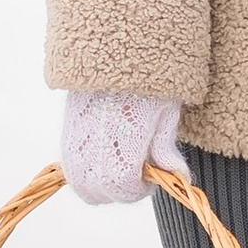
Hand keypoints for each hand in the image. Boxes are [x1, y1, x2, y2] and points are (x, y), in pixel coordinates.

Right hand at [60, 92, 187, 205]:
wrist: (113, 54)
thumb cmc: (147, 82)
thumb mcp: (165, 114)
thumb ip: (166, 150)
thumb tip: (181, 178)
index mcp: (122, 151)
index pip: (126, 191)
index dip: (141, 188)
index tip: (150, 175)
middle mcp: (93, 152)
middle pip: (101, 193)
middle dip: (120, 189)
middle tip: (135, 170)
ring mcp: (75, 144)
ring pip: (82, 185)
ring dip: (100, 184)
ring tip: (118, 162)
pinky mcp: (66, 134)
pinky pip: (70, 169)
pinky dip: (85, 171)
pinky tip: (102, 154)